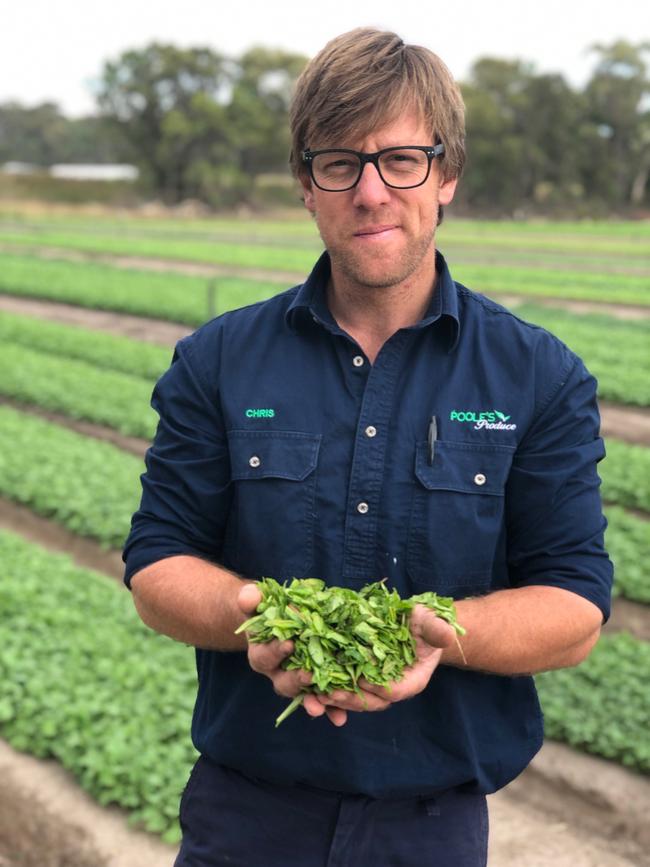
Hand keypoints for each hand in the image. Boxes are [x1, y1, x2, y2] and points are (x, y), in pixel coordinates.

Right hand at [237, 583, 346, 725]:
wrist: (278, 620)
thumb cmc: (268, 610)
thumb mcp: (258, 602)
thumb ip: (252, 599)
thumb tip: (247, 596)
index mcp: (262, 654)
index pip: (265, 656)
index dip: (275, 651)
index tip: (288, 643)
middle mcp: (277, 673)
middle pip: (283, 682)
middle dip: (295, 680)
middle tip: (308, 674)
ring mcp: (296, 681)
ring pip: (302, 695)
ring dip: (312, 702)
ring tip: (320, 707)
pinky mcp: (315, 685)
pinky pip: (322, 701)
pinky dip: (331, 710)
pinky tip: (340, 718)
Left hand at [309, 604, 455, 724]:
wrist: (414, 625)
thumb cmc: (424, 624)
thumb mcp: (432, 623)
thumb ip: (437, 630)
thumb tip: (447, 636)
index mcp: (412, 680)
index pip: (394, 691)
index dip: (377, 687)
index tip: (360, 678)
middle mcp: (392, 688)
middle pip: (371, 701)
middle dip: (350, 699)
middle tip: (329, 694)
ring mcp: (375, 686)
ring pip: (355, 698)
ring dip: (335, 698)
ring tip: (315, 693)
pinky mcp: (360, 677)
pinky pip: (345, 688)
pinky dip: (330, 689)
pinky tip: (312, 685)